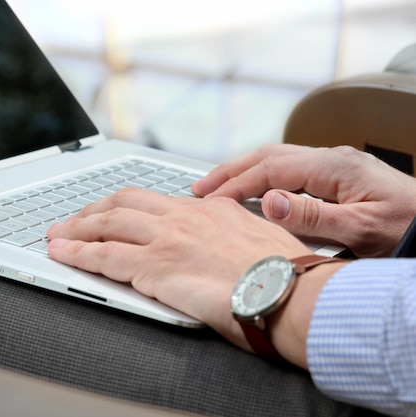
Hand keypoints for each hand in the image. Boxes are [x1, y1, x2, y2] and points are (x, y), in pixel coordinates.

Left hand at [46, 188, 312, 352]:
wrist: (292, 292)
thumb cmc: (284, 275)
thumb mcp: (259, 238)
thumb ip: (233, 229)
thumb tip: (225, 231)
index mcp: (207, 209)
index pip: (152, 200)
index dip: (123, 206)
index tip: (110, 213)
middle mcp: (183, 216)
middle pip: (122, 203)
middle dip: (91, 211)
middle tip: (73, 220)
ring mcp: (167, 239)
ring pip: (106, 224)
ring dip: (76, 230)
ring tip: (56, 235)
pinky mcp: (156, 266)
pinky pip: (104, 256)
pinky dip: (77, 254)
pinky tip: (61, 255)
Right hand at [192, 144, 415, 256]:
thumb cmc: (408, 230)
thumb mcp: (362, 230)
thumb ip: (314, 217)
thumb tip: (269, 201)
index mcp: (336, 167)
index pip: (272, 169)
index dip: (237, 184)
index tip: (211, 199)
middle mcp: (332, 159)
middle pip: (268, 155)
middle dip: (230, 171)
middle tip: (200, 188)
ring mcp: (334, 166)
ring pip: (276, 159)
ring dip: (243, 172)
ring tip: (216, 187)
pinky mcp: (336, 177)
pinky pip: (288, 169)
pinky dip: (261, 178)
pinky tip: (251, 191)